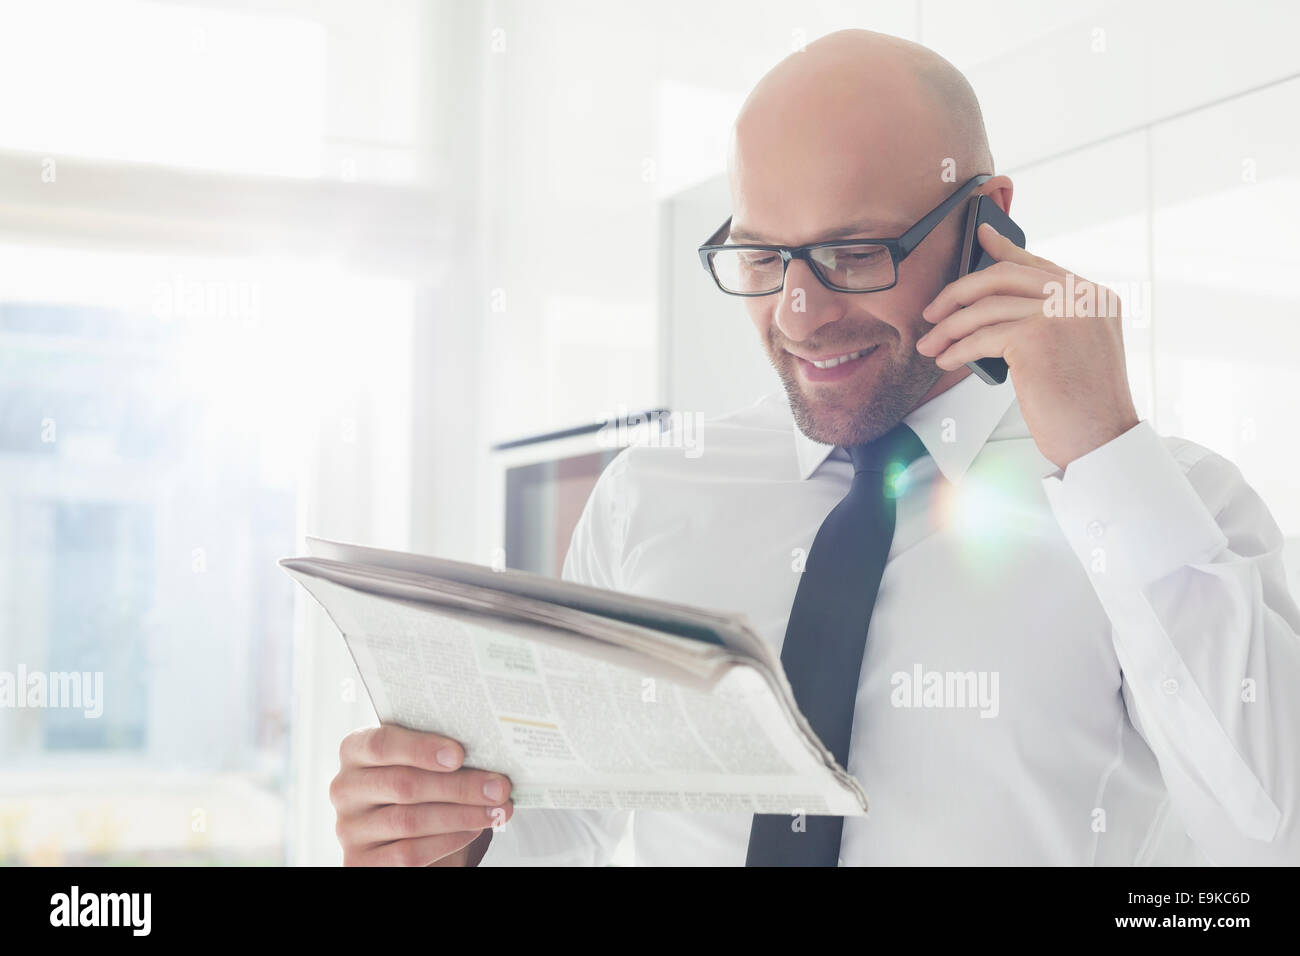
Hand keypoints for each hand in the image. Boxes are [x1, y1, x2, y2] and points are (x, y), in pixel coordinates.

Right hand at [330, 724, 513, 865]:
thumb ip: (439, 752)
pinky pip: (408, 853)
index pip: (381, 744)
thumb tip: (488, 751)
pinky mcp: (359, 861)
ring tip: (496, 810)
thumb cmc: (418, 781)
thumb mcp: (421, 761)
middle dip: (459, 786)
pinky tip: (473, 830)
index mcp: (355, 750)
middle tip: (499, 787)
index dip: (421, 749)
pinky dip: (447, 841)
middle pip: (404, 785)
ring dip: (461, 815)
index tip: (459, 755)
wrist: (407, 828)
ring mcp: (349, 828)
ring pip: (409, 821)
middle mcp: (345, 788)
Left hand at [916, 222, 1139, 469]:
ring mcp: (1060, 313)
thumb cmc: (1083, 405)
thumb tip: (995, 303)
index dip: (1004, 248)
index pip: (1038, 264)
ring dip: (949, 328)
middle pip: (1004, 276)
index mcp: (1094, 296)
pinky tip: (946, 360)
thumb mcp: (1073, 349)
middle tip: (932, 311)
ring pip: (985, 308)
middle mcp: (1081, 297)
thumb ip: (1047, 318)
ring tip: (930, 345)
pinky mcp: (1036, 337)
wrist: (1102, 439)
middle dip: (959, 291)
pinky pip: (981, 336)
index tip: (979, 236)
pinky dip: (957, 349)